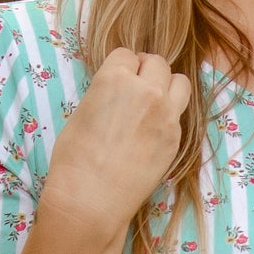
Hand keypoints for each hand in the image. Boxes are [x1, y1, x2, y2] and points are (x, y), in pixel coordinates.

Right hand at [42, 48, 191, 239]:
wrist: (91, 199)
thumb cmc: (74, 159)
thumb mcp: (82, 112)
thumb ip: (105, 93)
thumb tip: (117, 92)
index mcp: (115, 78)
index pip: (127, 54)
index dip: (121, 65)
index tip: (118, 77)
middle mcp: (146, 91)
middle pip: (158, 63)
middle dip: (146, 70)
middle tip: (136, 86)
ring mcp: (166, 115)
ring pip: (180, 82)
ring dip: (167, 85)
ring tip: (154, 101)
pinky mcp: (175, 139)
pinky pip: (179, 114)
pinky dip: (169, 115)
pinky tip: (153, 129)